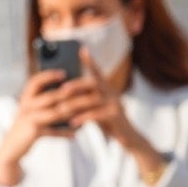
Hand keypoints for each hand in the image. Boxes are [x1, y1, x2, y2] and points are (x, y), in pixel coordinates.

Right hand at [0, 69, 74, 184]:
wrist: (11, 148)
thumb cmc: (25, 127)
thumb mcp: (31, 112)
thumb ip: (44, 102)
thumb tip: (67, 92)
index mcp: (25, 98)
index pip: (35, 81)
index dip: (49, 75)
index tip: (63, 73)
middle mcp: (25, 106)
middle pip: (49, 97)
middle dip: (68, 94)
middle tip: (83, 92)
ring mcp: (29, 119)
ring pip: (54, 113)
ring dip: (71, 113)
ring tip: (84, 112)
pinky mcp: (33, 132)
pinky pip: (53, 131)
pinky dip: (64, 133)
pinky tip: (74, 134)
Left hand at [65, 48, 164, 180]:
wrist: (126, 137)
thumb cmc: (105, 120)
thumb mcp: (95, 106)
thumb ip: (84, 97)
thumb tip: (63, 91)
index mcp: (106, 88)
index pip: (98, 72)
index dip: (90, 61)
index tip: (82, 49)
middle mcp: (112, 92)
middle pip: (93, 83)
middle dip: (76, 85)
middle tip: (62, 90)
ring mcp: (115, 103)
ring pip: (93, 99)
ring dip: (75, 104)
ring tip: (61, 109)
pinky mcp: (116, 116)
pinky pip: (97, 114)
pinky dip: (83, 117)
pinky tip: (73, 122)